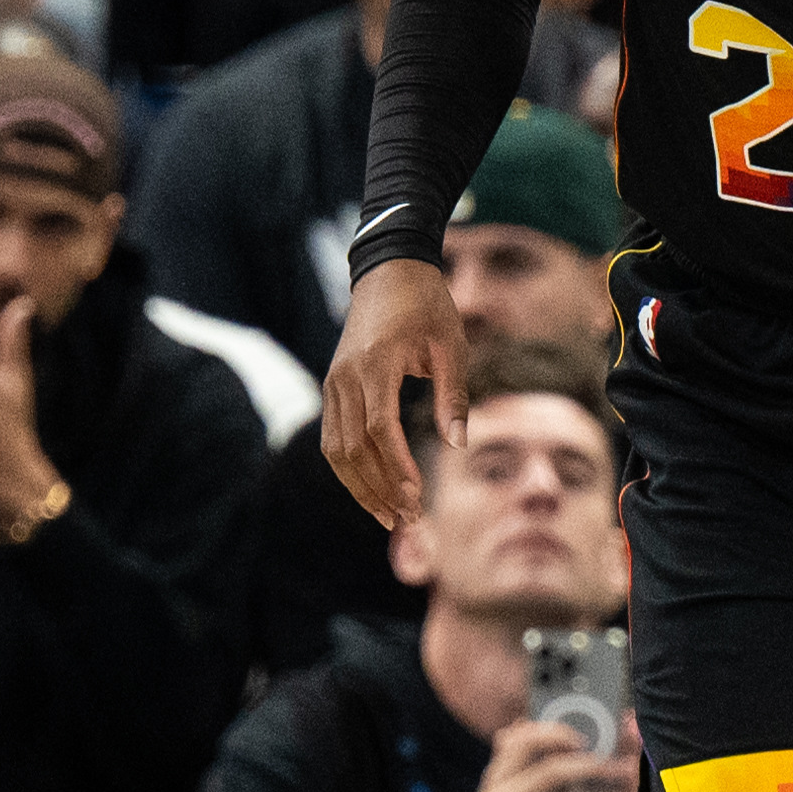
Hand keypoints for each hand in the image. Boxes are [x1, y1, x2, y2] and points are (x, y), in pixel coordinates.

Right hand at [323, 259, 467, 528]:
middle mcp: (345, 377)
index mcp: (376, 364)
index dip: (395, 467)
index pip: (378, 428)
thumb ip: (454, 395)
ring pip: (336, 450)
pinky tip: (372, 490)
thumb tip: (459, 445)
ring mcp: (334, 382)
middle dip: (379, 490)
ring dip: (361, 487)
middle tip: (407, 521)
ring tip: (389, 517)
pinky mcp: (333, 386)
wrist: (388, 270)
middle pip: (352, 449)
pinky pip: (333, 438)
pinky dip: (349, 469)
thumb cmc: (426, 304)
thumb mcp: (451, 344)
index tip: (416, 497)